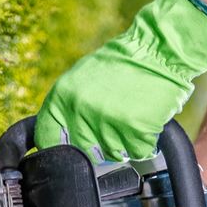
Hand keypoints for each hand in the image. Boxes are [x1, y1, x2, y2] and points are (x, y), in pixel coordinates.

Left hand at [36, 0, 206, 161]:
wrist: (157, 50)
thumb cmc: (121, 65)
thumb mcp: (82, 79)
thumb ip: (68, 108)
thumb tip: (59, 139)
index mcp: (63, 97)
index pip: (49, 140)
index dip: (61, 150)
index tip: (71, 152)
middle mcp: (81, 111)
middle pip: (83, 154)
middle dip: (98, 147)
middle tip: (113, 125)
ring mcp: (107, 123)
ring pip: (111, 156)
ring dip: (123, 144)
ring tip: (130, 117)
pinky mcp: (134, 132)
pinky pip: (136, 153)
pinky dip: (143, 143)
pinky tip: (144, 120)